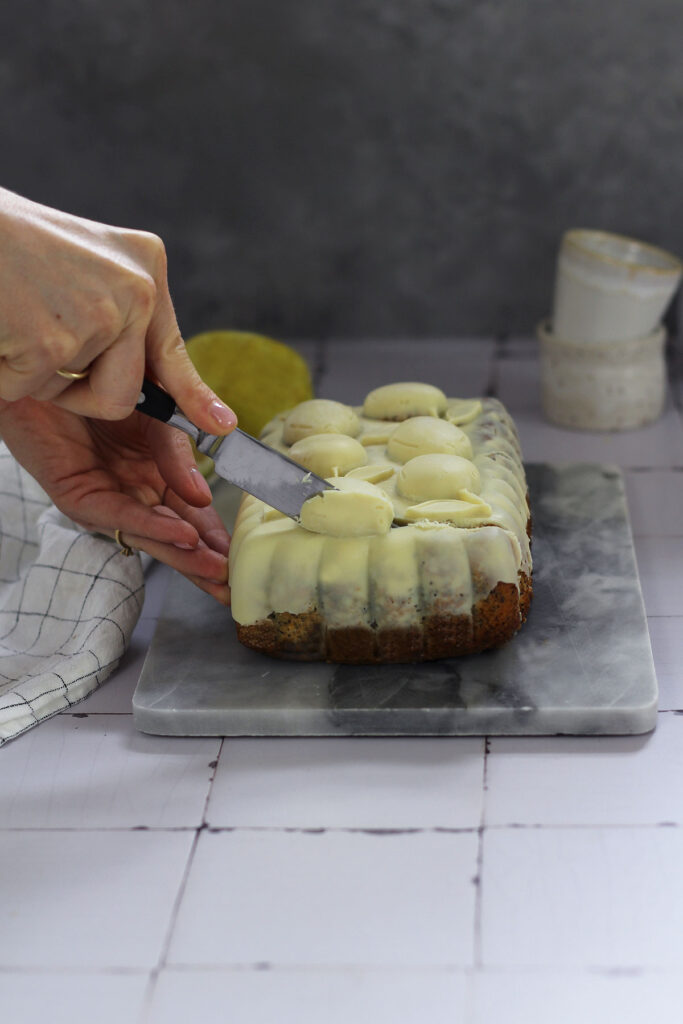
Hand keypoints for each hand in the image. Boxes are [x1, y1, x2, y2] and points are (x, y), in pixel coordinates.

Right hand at [0, 187, 234, 435]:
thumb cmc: (8, 242)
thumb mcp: (84, 265)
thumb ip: (116, 311)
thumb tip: (148, 384)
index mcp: (145, 265)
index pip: (173, 351)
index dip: (195, 398)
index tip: (221, 427)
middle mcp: (136, 289)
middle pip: (125, 393)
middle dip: (78, 392)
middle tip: (38, 336)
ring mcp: (99, 314)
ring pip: (79, 397)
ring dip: (37, 377)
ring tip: (16, 317)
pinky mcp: (55, 339)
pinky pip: (31, 389)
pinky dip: (4, 371)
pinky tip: (0, 324)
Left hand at [0, 398, 231, 604]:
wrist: (54, 362)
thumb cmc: (105, 376)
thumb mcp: (160, 411)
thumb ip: (180, 449)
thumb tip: (205, 495)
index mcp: (155, 473)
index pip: (191, 514)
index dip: (214, 537)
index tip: (239, 558)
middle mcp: (131, 490)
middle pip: (172, 535)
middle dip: (201, 562)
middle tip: (230, 585)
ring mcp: (105, 495)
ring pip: (147, 533)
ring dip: (182, 554)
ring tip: (214, 569)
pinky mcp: (76, 494)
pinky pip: (119, 513)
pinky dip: (151, 526)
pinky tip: (183, 536)